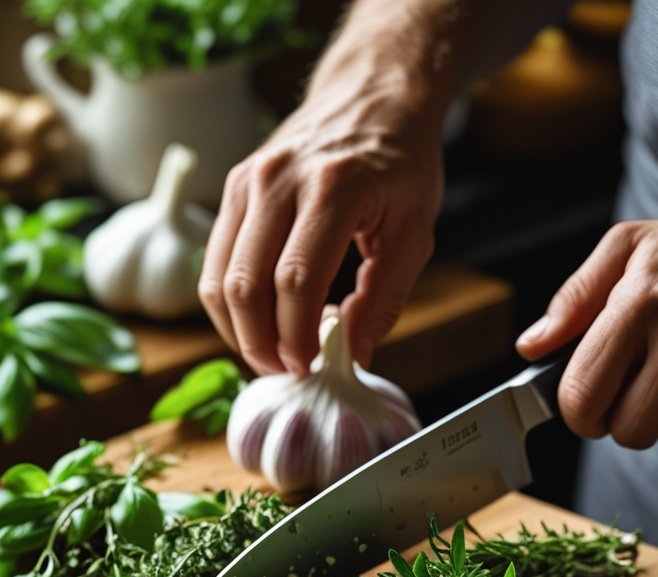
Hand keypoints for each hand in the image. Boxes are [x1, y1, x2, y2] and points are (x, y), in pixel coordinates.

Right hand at [199, 84, 443, 375]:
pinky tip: (262, 321)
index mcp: (332, 187)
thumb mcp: (413, 233)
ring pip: (219, 277)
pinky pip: (216, 261)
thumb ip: (382, 299)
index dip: (296, 336)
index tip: (309, 367)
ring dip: (238, 331)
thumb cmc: (400, 163)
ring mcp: (248, 180)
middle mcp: (279, 179)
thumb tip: (354, 356)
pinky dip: (231, 303)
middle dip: (261, 344)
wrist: (372, 95)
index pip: (295, 280)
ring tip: (272, 355)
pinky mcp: (234, 188)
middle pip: (246, 285)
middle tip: (287, 372)